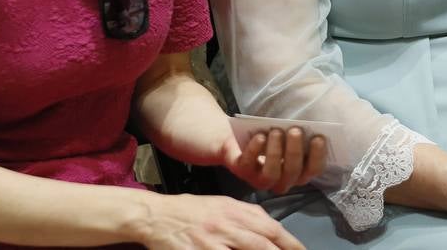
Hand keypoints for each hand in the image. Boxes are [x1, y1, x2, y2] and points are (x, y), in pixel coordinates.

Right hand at [140, 193, 303, 249]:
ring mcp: (212, 241)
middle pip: (262, 242)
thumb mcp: (223, 204)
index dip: (289, 242)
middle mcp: (227, 224)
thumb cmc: (192, 210)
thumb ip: (247, 215)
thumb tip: (271, 229)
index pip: (270, 227)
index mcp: (235, 210)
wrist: (157, 215)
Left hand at [222, 128, 327, 193]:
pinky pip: (248, 166)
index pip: (314, 169)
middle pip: (293, 172)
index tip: (318, 137)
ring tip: (276, 132)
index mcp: (299, 169)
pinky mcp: (243, 172)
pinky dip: (255, 151)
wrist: (241, 132)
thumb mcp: (289, 129)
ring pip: (272, 174)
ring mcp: (261, 178)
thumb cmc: (272, 130)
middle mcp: (282, 179)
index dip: (318, 156)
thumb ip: (301, 132)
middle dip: (295, 151)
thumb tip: (315, 124)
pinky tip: (260, 137)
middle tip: (295, 131)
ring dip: (276, 153)